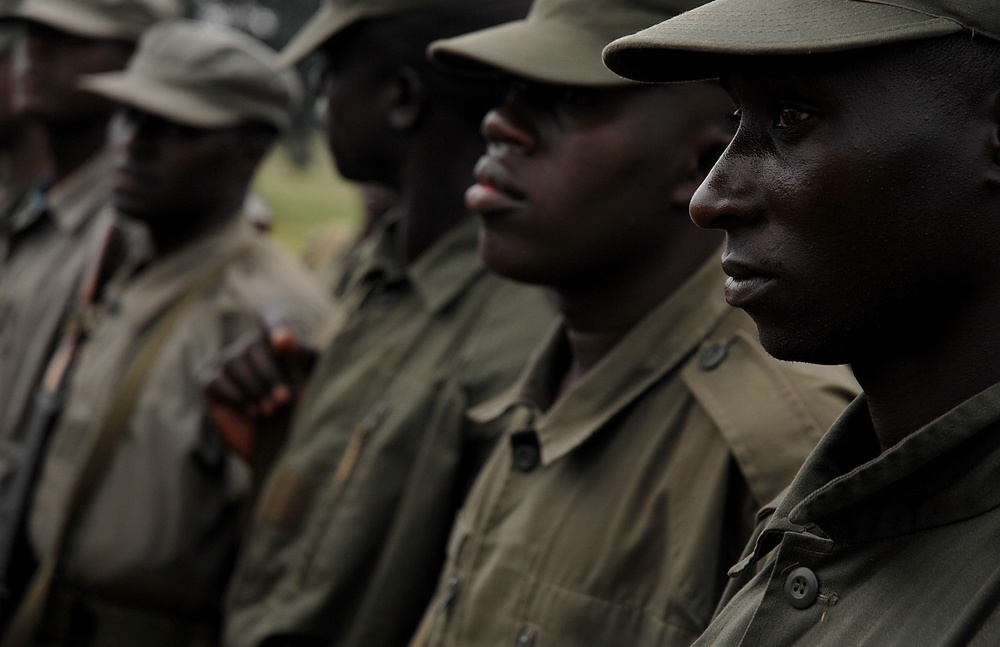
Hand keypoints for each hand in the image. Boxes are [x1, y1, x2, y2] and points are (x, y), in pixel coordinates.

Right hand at [202, 321, 315, 459]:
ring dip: (253, 387)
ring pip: (232, 361)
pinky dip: (234, 393)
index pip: (271, 317)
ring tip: (270, 411)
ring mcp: (228, 364)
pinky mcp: (211, 384)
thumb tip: (282, 340)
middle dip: (269, 374)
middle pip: (252, 346)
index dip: (275, 324)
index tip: (282, 342)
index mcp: (278, 340)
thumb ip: (303, 355)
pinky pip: (214, 379)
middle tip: (284, 400)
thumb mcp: (312, 381)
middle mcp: (251, 347)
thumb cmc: (304, 409)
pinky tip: (250, 409)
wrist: (286, 446)